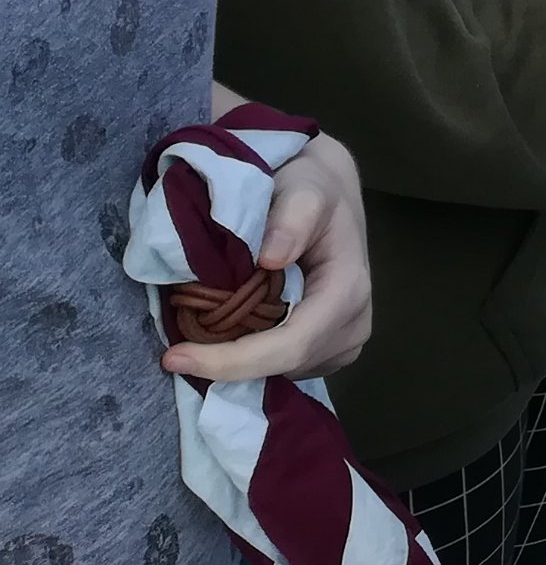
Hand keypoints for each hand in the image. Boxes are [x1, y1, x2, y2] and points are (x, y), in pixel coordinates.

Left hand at [161, 130, 372, 382]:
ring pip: (279, 375)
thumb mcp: (304, 189)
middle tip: (175, 349)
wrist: (327, 197)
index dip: (232, 361)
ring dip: (236, 364)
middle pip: (282, 368)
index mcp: (349, 292)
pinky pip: (282, 371)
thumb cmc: (312, 190)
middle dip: (226, 364)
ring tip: (201, 336)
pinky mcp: (327, 352)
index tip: (174, 357)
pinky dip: (249, 361)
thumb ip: (292, 216)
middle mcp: (353, 326)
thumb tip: (272, 258)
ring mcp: (342, 344)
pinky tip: (229, 336)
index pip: (290, 346)